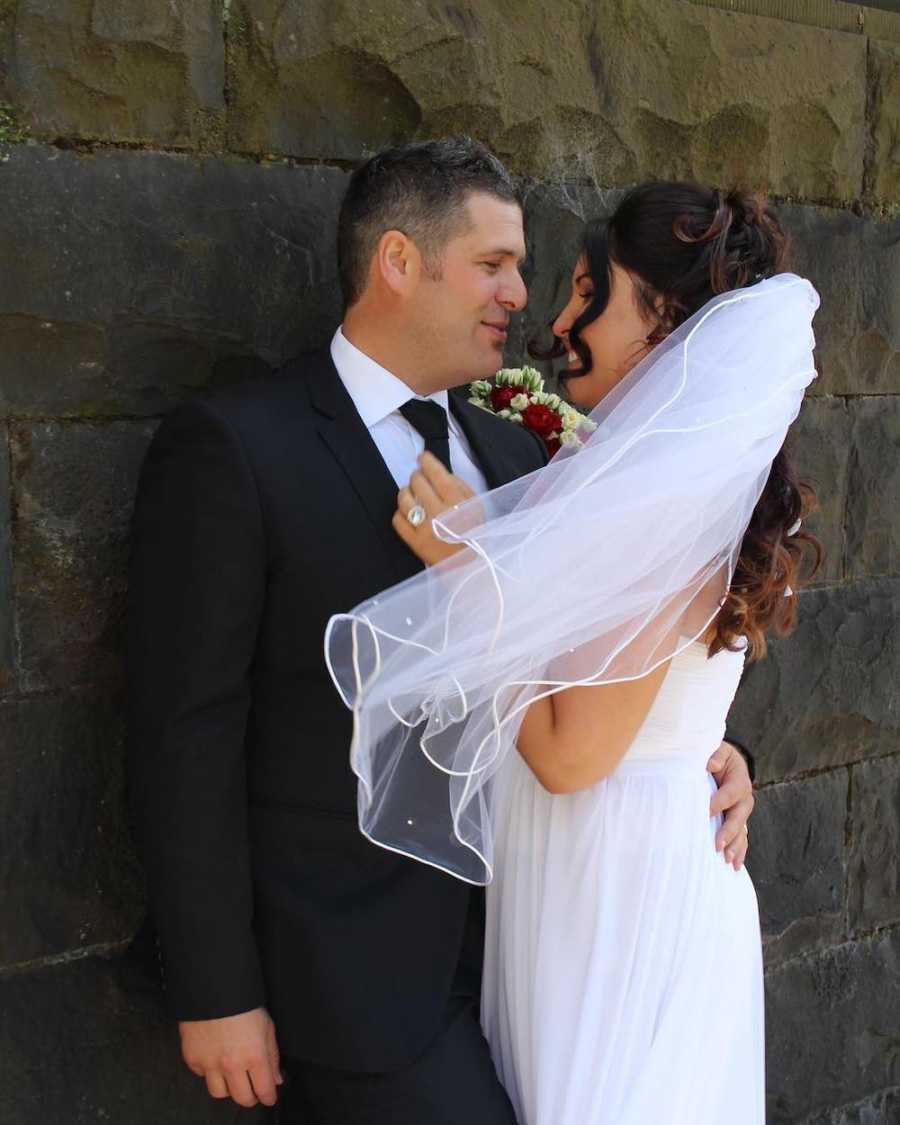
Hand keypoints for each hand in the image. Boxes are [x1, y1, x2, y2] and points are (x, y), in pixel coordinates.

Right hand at [179, 1006, 282, 1107]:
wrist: (212, 988)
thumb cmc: (242, 1003)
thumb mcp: (266, 1025)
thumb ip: (272, 1055)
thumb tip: (275, 1079)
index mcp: (254, 1055)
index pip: (264, 1090)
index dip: (269, 1096)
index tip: (269, 1096)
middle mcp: (231, 1064)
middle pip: (242, 1098)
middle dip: (251, 1097)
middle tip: (253, 1090)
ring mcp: (210, 1064)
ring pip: (220, 1093)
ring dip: (229, 1088)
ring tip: (234, 1077)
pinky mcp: (193, 1059)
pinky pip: (202, 1076)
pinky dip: (210, 1072)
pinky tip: (216, 1060)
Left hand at [393, 451, 475, 566]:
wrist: (469, 566)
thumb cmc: (474, 533)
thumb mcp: (476, 506)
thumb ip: (460, 486)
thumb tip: (441, 472)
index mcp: (456, 502)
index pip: (436, 473)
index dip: (426, 461)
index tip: (422, 457)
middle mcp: (438, 512)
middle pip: (417, 482)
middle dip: (416, 476)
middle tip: (418, 478)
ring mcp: (423, 528)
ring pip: (404, 499)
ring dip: (406, 492)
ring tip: (410, 493)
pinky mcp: (413, 542)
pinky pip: (397, 520)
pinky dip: (400, 513)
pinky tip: (408, 513)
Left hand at [707, 740, 753, 870]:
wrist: (728, 763)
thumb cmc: (718, 756)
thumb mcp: (719, 750)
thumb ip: (716, 754)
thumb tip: (710, 763)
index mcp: (739, 780)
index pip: (729, 793)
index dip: (718, 803)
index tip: (706, 813)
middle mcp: (744, 799)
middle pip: (738, 817)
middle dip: (728, 832)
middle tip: (717, 845)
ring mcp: (742, 812)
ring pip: (741, 831)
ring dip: (735, 846)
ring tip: (728, 861)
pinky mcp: (739, 821)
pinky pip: (741, 838)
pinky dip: (739, 852)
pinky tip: (735, 866)